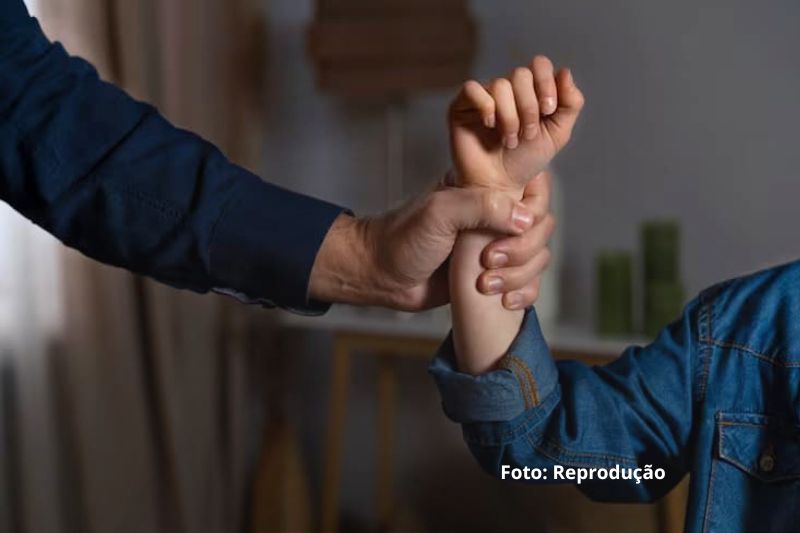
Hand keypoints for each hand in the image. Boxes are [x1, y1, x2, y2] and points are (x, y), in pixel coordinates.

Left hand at [308, 173, 553, 310]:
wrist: (382, 276)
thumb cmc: (402, 238)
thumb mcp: (439, 212)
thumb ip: (482, 206)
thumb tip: (525, 219)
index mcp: (485, 189)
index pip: (534, 188)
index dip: (532, 209)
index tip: (511, 227)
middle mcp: (496, 215)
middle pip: (541, 227)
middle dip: (522, 249)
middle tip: (489, 260)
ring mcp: (497, 246)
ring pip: (538, 257)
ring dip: (519, 275)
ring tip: (485, 284)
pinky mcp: (494, 276)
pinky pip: (528, 283)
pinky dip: (524, 293)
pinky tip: (504, 301)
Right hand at [449, 55, 583, 189]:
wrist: (500, 185)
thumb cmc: (525, 161)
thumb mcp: (557, 133)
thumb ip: (570, 104)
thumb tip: (565, 71)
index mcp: (530, 90)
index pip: (539, 65)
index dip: (546, 83)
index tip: (548, 111)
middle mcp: (506, 89)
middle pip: (521, 74)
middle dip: (529, 107)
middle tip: (527, 135)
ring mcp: (484, 96)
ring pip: (500, 85)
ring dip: (510, 117)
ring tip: (509, 140)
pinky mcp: (461, 106)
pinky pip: (472, 89)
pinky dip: (486, 107)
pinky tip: (490, 126)